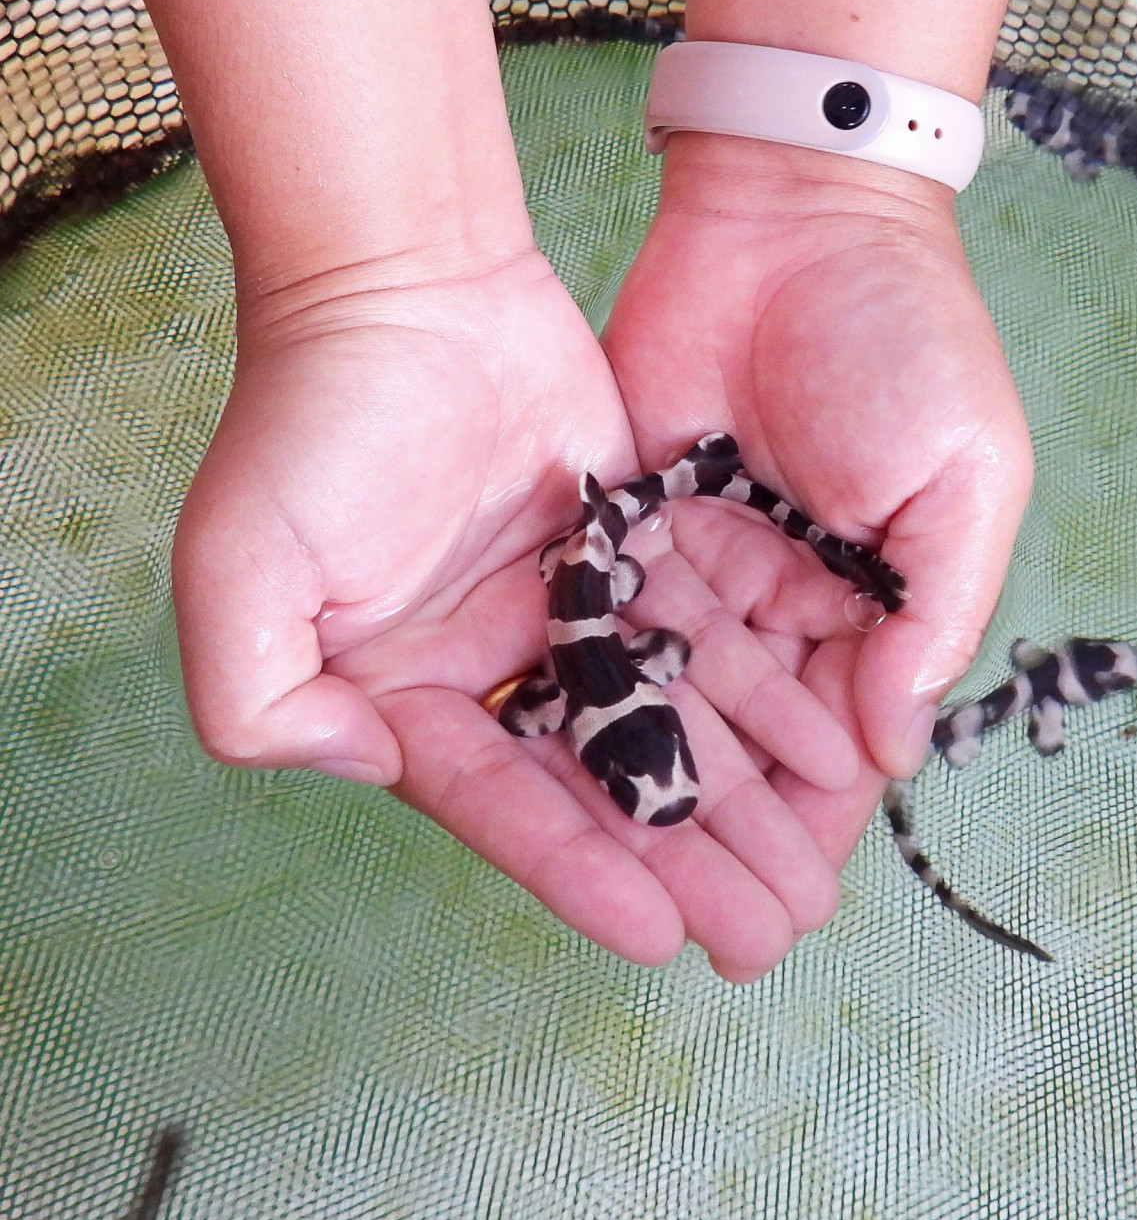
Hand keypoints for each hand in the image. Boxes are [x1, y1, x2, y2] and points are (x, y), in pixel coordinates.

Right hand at [174, 248, 854, 978]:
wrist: (404, 282)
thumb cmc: (313, 421)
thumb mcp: (239, 569)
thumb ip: (261, 695)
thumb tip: (368, 764)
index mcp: (404, 694)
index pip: (500, 801)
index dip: (575, 870)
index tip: (657, 933)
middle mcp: (488, 670)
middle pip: (596, 784)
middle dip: (676, 865)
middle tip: (762, 937)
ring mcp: (561, 614)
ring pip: (661, 723)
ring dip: (731, 799)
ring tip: (807, 876)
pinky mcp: (623, 558)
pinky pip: (695, 637)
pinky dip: (750, 692)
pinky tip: (814, 751)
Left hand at [604, 138, 1033, 874]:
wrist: (792, 220)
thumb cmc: (904, 343)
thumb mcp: (966, 478)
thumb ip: (932, 612)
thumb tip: (893, 749)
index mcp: (864, 601)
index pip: (838, 741)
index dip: (815, 829)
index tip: (789, 916)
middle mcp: (773, 600)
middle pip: (744, 741)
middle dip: (728, 837)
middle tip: (710, 939)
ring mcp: (692, 565)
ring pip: (668, 699)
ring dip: (656, 792)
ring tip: (633, 889)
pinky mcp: (620, 521)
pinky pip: (606, 623)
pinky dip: (593, 697)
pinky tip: (573, 779)